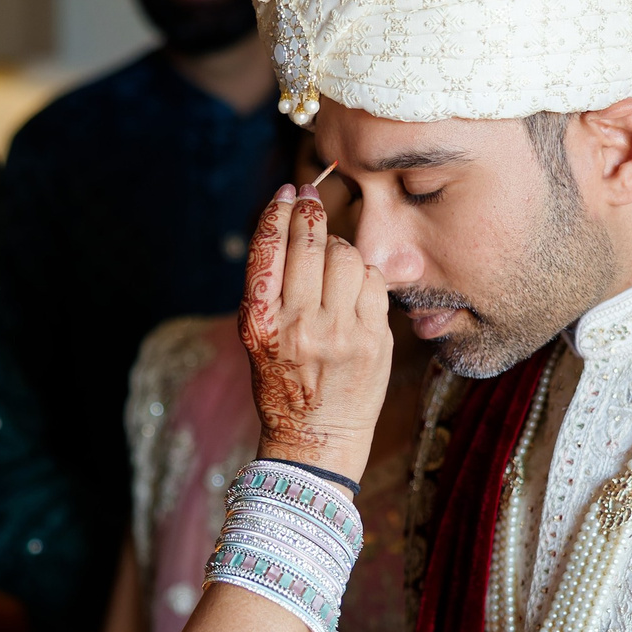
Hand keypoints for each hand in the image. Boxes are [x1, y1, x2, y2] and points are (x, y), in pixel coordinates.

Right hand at [242, 183, 392, 484]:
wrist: (316, 438)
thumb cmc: (283, 383)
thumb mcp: (257, 338)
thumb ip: (269, 289)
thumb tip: (288, 226)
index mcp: (261, 323)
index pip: (268, 250)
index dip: (278, 213)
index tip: (287, 193)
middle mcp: (299, 325)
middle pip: (310, 243)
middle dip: (311, 213)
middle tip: (312, 199)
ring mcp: (340, 333)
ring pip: (346, 256)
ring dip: (339, 248)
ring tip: (332, 261)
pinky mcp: (374, 340)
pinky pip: (373, 281)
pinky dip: (365, 276)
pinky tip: (355, 287)